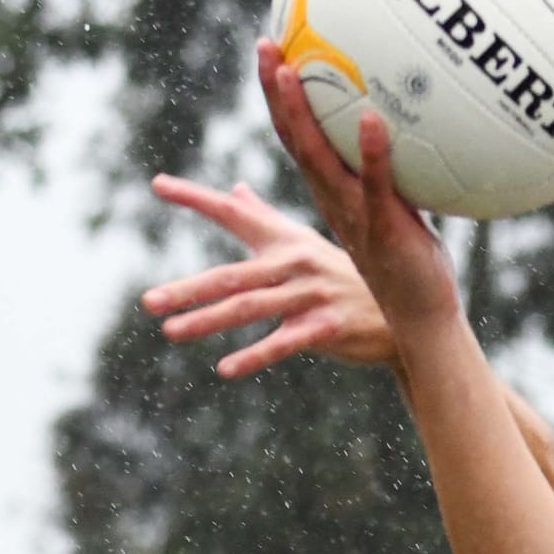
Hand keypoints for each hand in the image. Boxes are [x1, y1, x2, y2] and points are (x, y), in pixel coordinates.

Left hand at [142, 177, 395, 377]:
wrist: (404, 309)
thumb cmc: (348, 274)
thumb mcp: (306, 242)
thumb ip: (264, 218)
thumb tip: (235, 191)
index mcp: (285, 240)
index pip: (233, 214)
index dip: (197, 198)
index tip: (159, 185)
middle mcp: (294, 263)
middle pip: (231, 275)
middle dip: (188, 288)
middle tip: (149, 301)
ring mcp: (309, 295)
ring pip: (249, 308)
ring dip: (207, 321)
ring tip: (170, 332)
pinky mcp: (326, 326)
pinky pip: (283, 342)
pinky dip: (254, 356)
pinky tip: (226, 369)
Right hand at [257, 43, 462, 338]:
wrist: (419, 317)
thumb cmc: (410, 261)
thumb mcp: (391, 208)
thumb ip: (385, 173)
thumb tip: (390, 135)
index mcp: (331, 190)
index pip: (295, 134)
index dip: (278, 94)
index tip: (271, 48)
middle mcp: (332, 197)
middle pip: (294, 137)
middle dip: (275, 91)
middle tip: (265, 44)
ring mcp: (354, 212)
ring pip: (318, 158)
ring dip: (302, 115)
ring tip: (291, 72)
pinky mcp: (383, 227)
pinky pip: (374, 185)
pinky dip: (373, 153)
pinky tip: (373, 118)